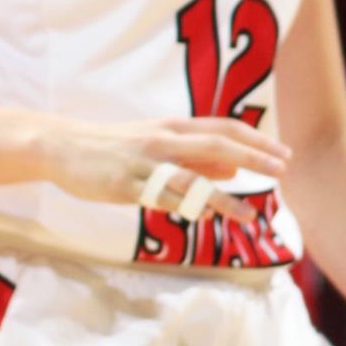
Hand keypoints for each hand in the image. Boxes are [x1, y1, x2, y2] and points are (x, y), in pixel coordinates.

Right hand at [40, 117, 290, 226]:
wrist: (62, 147)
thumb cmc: (112, 147)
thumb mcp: (155, 144)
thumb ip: (194, 156)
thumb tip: (235, 168)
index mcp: (171, 128)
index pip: (223, 128)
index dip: (256, 140)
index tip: (283, 155)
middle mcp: (162, 141)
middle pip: (215, 144)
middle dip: (252, 157)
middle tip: (283, 170)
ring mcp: (142, 163)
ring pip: (190, 179)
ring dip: (223, 198)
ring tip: (249, 215)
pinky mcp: (124, 185)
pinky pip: (160, 198)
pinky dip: (185, 207)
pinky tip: (204, 217)